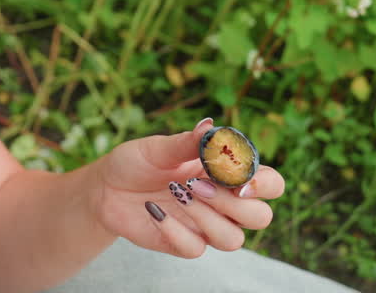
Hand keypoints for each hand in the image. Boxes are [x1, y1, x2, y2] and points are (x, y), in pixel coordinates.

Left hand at [92, 118, 284, 257]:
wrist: (105, 187)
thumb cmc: (138, 162)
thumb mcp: (158, 147)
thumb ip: (186, 142)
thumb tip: (211, 127)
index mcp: (226, 174)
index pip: (270, 184)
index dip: (265, 184)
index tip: (241, 177)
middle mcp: (223, 203)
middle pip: (261, 217)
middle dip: (237, 204)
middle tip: (200, 185)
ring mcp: (204, 226)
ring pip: (233, 239)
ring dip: (208, 218)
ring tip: (178, 193)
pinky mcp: (183, 244)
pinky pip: (195, 249)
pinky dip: (176, 230)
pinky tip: (155, 211)